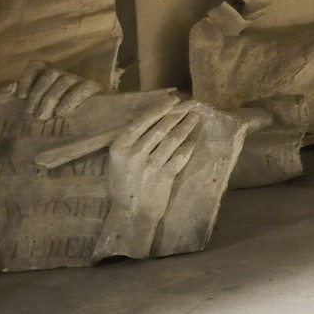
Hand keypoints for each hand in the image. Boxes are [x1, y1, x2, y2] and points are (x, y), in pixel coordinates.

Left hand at [6, 60, 100, 119]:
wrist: (57, 144)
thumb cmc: (32, 124)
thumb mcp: (8, 109)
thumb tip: (10, 86)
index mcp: (43, 80)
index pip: (38, 66)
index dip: (28, 78)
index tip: (20, 97)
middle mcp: (62, 78)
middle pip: (51, 72)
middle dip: (39, 92)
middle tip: (32, 113)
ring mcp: (78, 83)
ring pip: (66, 79)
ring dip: (52, 97)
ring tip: (44, 117)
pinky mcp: (92, 93)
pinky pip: (85, 87)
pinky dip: (71, 98)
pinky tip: (61, 113)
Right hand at [96, 100, 201, 259]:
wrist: (130, 213)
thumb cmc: (123, 184)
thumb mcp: (118, 161)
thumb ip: (132, 141)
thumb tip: (155, 116)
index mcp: (119, 147)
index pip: (143, 121)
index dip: (160, 109)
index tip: (174, 100)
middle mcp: (134, 154)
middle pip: (161, 128)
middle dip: (178, 114)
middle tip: (190, 105)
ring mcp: (150, 166)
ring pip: (173, 139)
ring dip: (187, 126)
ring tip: (195, 117)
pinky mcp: (164, 176)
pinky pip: (181, 156)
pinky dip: (189, 146)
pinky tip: (194, 139)